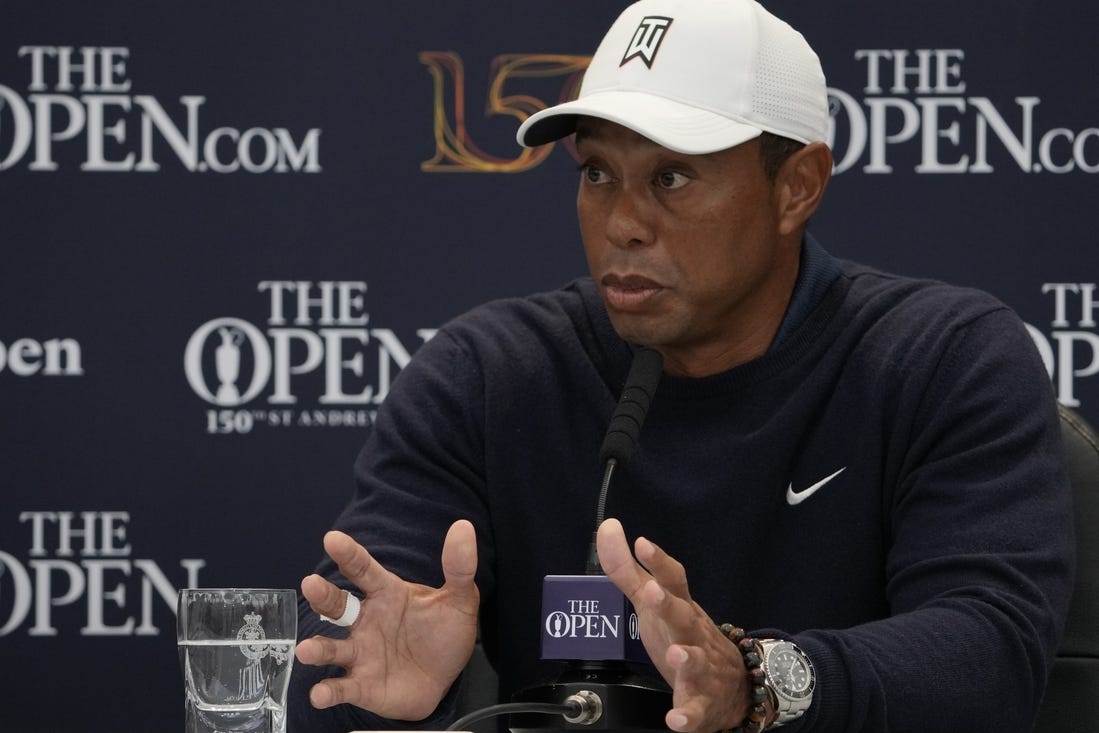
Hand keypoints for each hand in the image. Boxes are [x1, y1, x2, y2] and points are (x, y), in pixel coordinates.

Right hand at [295, 520, 479, 720]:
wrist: (444, 678)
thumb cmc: (443, 633)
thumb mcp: (459, 599)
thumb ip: (459, 567)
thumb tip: (463, 527)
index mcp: (387, 594)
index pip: (364, 570)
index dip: (349, 554)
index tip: (332, 538)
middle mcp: (366, 622)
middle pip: (339, 605)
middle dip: (323, 595)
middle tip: (310, 583)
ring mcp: (361, 654)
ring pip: (333, 648)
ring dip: (319, 649)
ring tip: (306, 650)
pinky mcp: (363, 685)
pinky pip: (342, 687)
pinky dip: (328, 691)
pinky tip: (320, 694)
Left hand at [597, 518, 750, 732]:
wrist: (733, 686)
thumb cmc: (685, 635)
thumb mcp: (655, 601)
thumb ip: (628, 569)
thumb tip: (608, 529)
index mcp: (680, 608)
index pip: (673, 580)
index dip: (658, 562)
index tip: (642, 543)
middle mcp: (692, 634)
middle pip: (683, 617)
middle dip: (669, 605)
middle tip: (654, 592)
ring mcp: (701, 668)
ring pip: (696, 663)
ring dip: (687, 659)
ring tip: (677, 655)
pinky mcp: (701, 703)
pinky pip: (696, 710)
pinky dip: (688, 716)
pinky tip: (676, 720)